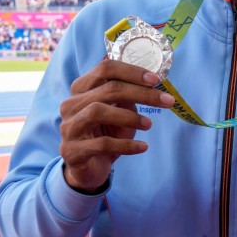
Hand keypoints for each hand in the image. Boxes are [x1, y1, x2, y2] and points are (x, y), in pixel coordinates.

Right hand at [58, 59, 173, 191]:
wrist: (91, 168)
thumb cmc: (108, 134)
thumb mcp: (121, 112)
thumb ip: (128, 97)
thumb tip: (150, 82)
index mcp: (82, 89)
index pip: (105, 69)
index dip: (132, 72)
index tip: (156, 79)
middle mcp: (71, 104)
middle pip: (108, 89)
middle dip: (142, 94)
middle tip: (167, 101)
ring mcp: (68, 127)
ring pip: (97, 112)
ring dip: (129, 117)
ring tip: (149, 124)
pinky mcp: (71, 151)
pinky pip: (101, 144)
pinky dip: (126, 145)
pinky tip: (143, 147)